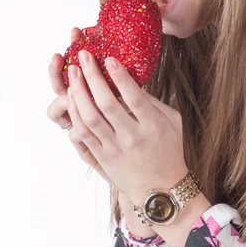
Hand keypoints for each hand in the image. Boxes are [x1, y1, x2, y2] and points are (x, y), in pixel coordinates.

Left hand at [66, 50, 187, 204]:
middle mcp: (133, 136)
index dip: (120, 76)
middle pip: (107, 103)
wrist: (161, 189)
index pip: (134, 96)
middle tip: (84, 57)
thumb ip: (153, 102)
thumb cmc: (170, 150)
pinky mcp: (103, 157)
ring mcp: (116, 148)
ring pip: (90, 117)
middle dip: (92, 76)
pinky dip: (75, 113)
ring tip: (74, 73)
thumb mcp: (173, 122)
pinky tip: (72, 97)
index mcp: (153, 125)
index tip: (109, 58)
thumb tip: (132, 79)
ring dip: (79, 92)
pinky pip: (84, 133)